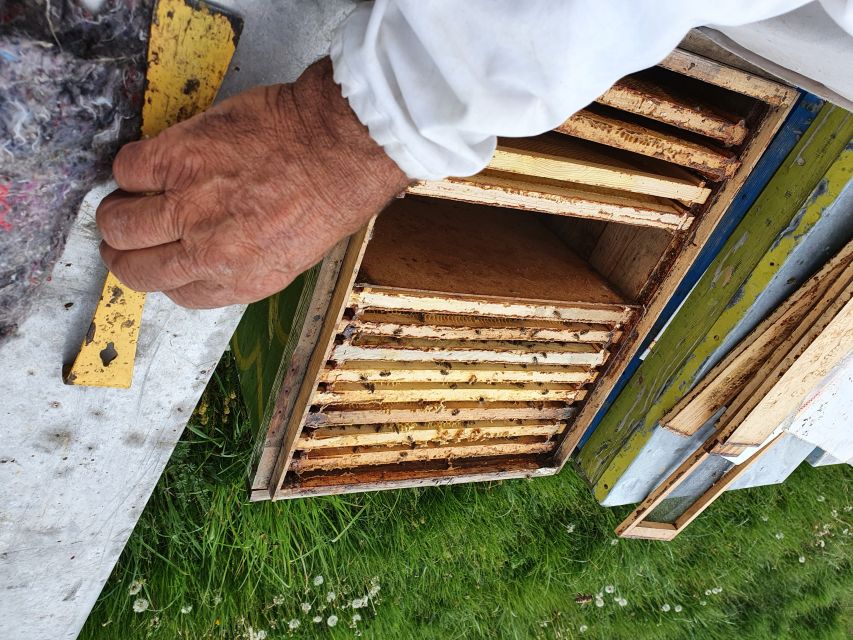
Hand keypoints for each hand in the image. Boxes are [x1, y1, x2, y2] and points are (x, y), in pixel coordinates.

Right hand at [96, 58, 409, 307]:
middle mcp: (210, 253)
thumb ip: (245, 262)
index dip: (163, 273)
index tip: (161, 256)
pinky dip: (132, 167)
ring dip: (117, 210)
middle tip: (126, 229)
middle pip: (134, 268)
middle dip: (124, 250)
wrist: (341, 146)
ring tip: (129, 196)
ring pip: (119, 222)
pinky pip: (127, 169)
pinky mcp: (179, 159)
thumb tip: (207, 256)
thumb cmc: (330, 193)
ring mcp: (191, 207)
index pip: (176, 294)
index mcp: (243, 281)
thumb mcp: (295, 251)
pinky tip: (153, 161)